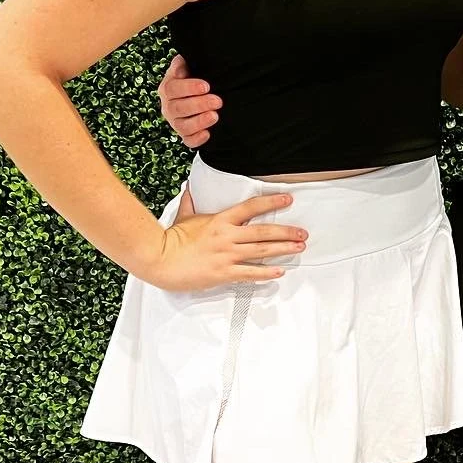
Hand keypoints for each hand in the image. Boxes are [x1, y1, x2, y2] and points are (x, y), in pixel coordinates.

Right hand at [143, 189, 306, 290]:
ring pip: (262, 251)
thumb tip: (190, 189)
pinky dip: (267, 273)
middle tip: (302, 233)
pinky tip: (280, 272)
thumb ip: (191, 203)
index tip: (287, 199)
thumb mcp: (184, 217)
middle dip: (286, 231)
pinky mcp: (224, 272)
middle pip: (264, 231)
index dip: (271, 201)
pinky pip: (250, 273)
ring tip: (299, 248)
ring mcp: (227, 255)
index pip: (251, 207)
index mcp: (220, 220)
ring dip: (283, 249)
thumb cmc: (171, 239)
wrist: (159, 259)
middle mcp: (227, 236)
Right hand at [159, 53, 221, 148]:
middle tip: (217, 101)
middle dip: (199, 105)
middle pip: (178, 108)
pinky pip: (188, 141)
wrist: (201, 93)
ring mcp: (176, 122)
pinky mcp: (186, 135)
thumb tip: (182, 63)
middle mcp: (169, 107)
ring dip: (199, 122)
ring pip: (182, 126)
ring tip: (215, 116)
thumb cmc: (195, 76)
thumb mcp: (189, 65)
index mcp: (167, 88)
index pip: (172, 89)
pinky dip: (197, 139)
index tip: (206, 86)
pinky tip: (208, 134)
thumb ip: (183, 63)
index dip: (188, 88)